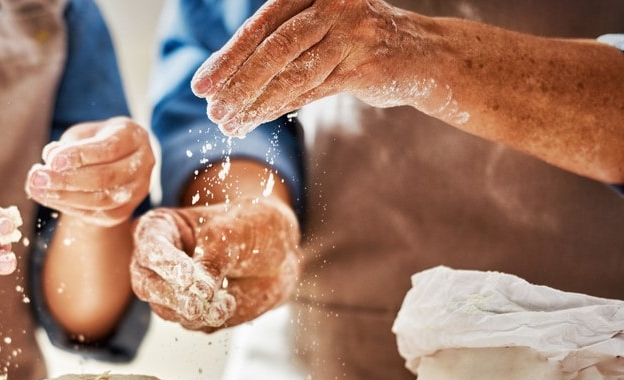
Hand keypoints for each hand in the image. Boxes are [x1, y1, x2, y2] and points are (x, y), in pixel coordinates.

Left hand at [25, 117, 155, 225]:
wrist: (118, 160)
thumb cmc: (97, 140)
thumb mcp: (84, 133)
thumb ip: (69, 144)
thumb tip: (49, 158)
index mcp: (134, 137)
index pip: (108, 149)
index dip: (79, 155)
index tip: (51, 159)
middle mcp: (143, 165)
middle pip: (105, 177)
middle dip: (68, 179)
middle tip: (38, 177)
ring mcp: (137, 191)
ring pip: (102, 201)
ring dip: (65, 197)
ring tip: (37, 189)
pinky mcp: (125, 211)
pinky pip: (98, 214)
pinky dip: (70, 207)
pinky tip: (49, 198)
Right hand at [130, 196, 300, 331]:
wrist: (279, 254)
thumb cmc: (251, 228)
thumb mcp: (234, 233)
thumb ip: (213, 260)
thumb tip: (200, 292)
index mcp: (159, 229)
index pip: (150, 248)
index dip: (166, 263)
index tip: (188, 276)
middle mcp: (157, 262)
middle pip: (146, 285)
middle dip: (172, 296)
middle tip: (195, 305)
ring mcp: (170, 291)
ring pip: (167, 310)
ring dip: (196, 311)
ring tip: (226, 302)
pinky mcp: (188, 313)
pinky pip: (191, 324)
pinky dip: (210, 318)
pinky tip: (230, 303)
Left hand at [191, 0, 434, 135]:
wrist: (422, 55)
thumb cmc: (356, 42)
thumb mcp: (317, 31)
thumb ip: (278, 45)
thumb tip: (223, 81)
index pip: (261, 25)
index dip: (228, 57)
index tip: (201, 86)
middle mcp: (333, 4)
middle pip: (273, 48)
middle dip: (237, 84)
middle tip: (211, 110)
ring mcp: (352, 32)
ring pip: (292, 73)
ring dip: (255, 102)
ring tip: (229, 124)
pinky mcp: (366, 64)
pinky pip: (314, 91)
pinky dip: (280, 108)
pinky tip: (257, 121)